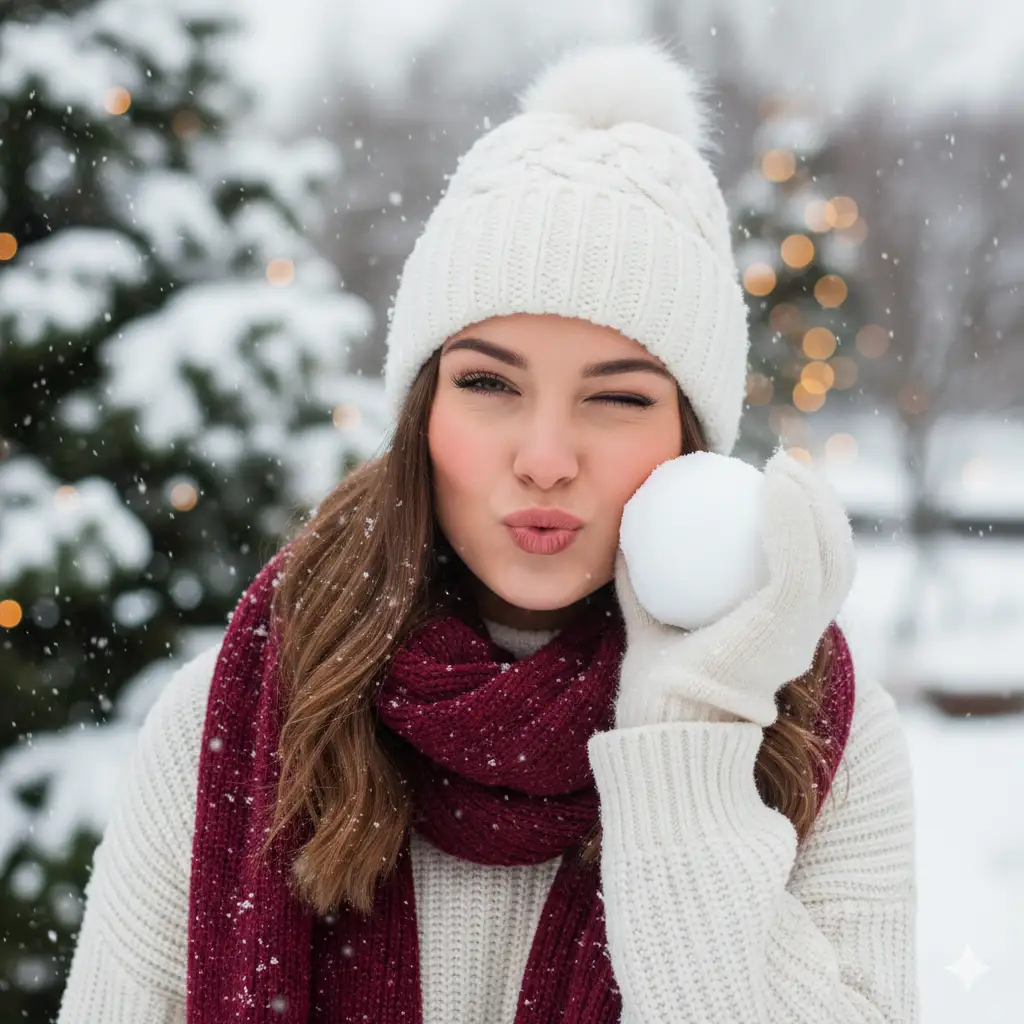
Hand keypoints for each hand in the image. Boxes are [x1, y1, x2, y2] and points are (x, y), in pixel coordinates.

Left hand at [613, 448, 856, 727]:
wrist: (660, 732)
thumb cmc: (655, 689)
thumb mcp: (649, 623)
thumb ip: (642, 584)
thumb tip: (624, 537)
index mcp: (779, 636)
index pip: (808, 571)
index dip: (804, 526)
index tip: (769, 486)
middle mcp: (800, 636)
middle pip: (832, 557)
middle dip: (820, 506)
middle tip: (781, 467)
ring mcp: (798, 634)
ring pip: (829, 554)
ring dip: (813, 501)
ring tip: (782, 464)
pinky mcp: (784, 628)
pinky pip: (797, 560)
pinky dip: (791, 516)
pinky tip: (771, 481)